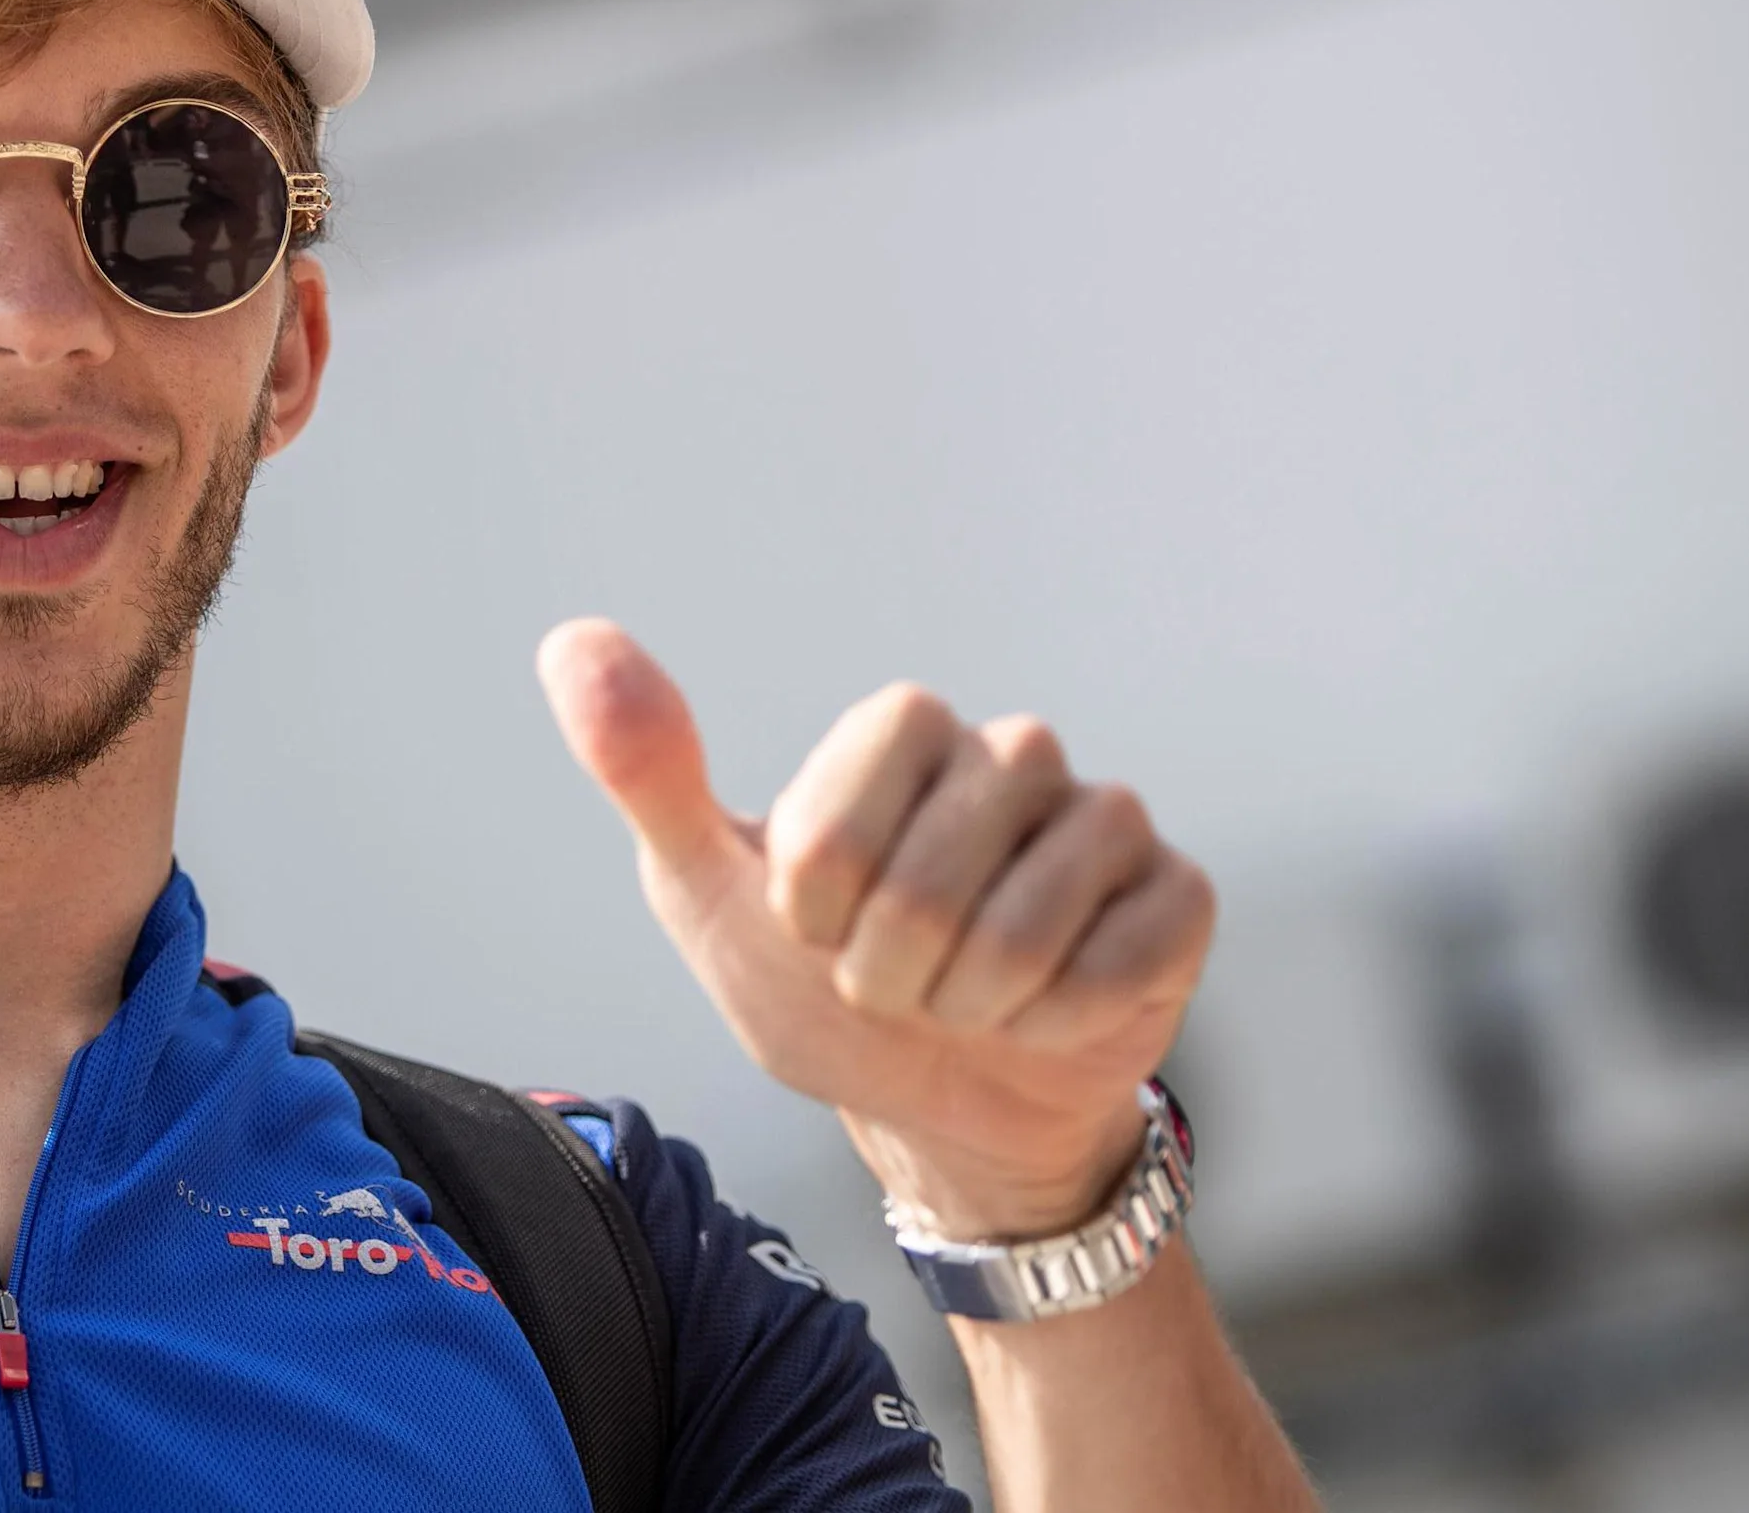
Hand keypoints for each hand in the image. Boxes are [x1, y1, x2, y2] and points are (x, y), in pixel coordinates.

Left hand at [537, 620, 1214, 1239]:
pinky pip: (1115, 967)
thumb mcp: (710, 894)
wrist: (935, 1109)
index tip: (810, 926)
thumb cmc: (816, 988)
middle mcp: (1012, 754)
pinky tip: (1040, 1020)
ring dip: (963, 1007)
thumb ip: (648, 772)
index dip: (819, 893)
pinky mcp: (1176, 897)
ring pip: (1026, 926)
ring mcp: (1104, 820)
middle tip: (887, 982)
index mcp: (901, 733)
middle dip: (885, 970)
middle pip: (936, 872)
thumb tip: (572, 640)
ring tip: (957, 1005)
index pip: (852, 794)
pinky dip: (1051, 1026)